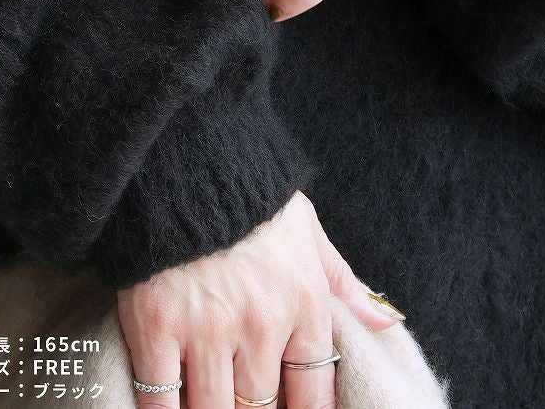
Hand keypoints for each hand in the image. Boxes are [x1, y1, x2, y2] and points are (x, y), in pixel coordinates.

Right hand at [118, 190, 403, 408]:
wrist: (190, 159)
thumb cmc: (251, 195)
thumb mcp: (308, 231)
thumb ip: (343, 282)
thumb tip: (387, 321)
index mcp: (304, 303)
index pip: (313, 392)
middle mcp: (262, 325)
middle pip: (258, 406)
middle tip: (242, 399)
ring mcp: (208, 330)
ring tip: (211, 400)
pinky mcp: (157, 327)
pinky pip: (160, 399)